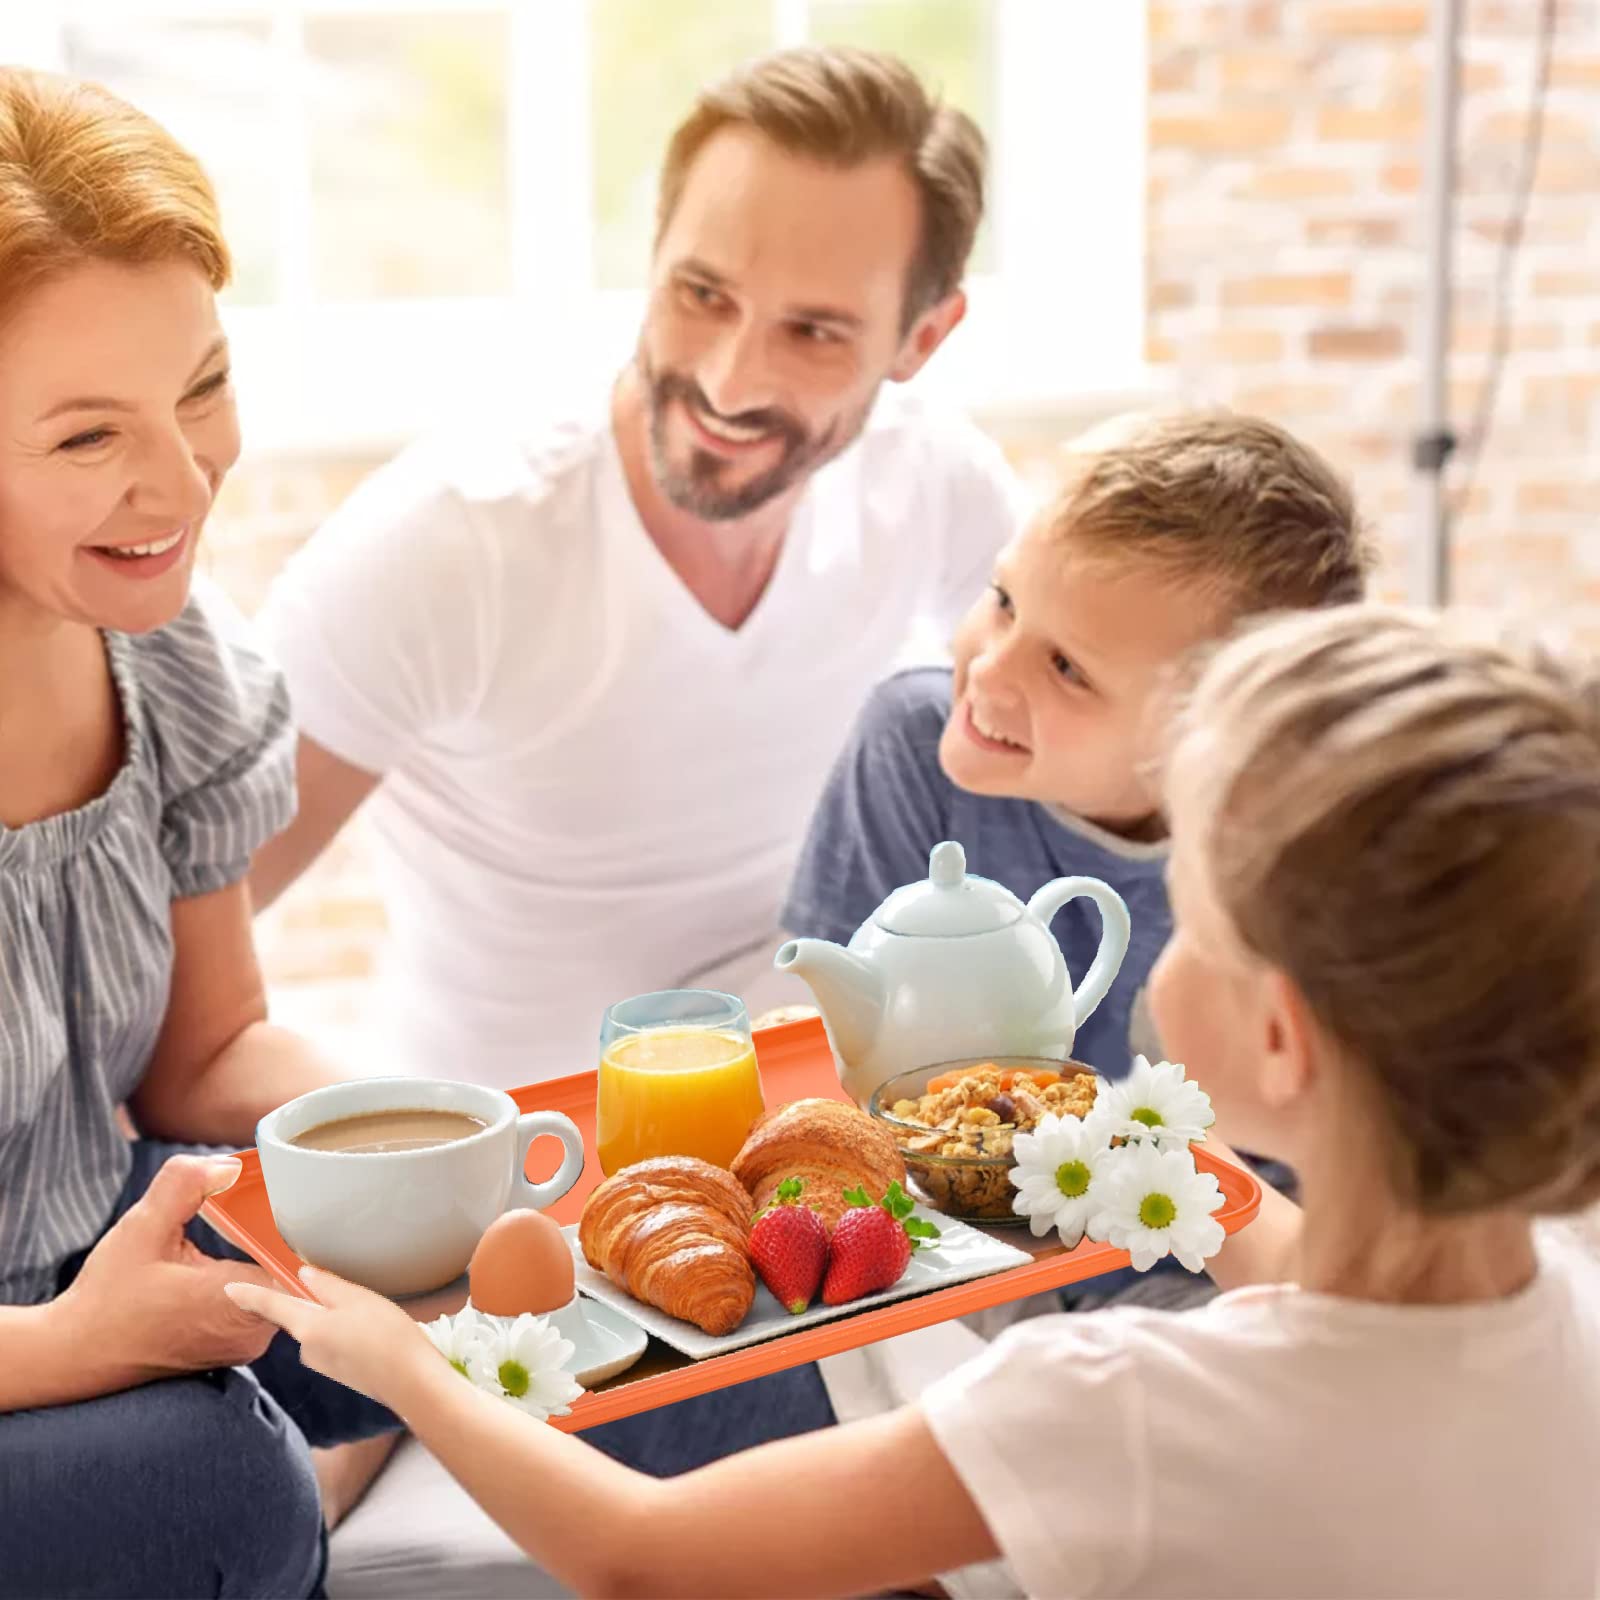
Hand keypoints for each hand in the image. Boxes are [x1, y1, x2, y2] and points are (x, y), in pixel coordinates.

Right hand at [54, 1154, 282, 1385]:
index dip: (295, 1222)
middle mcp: (253, 1332)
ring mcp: (246, 1343)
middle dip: (282, 1232)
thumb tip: (227, 1165)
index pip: (299, 1256)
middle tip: (264, 1204)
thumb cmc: (107, 1298)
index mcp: (237, 1305)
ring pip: (281, 1283)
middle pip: (296, 1268)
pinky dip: (254, 1272)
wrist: (76, 1353)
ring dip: (267, 1252)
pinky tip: (236, 1252)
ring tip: (247, 1226)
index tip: (282, 1200)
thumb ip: (184, 1186)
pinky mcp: (235, 1345)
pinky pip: (263, 1299)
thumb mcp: (141, 1229)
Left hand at [226, 1264, 436, 1413]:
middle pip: (304, 1315)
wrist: (409, 1382)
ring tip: (376, 1317)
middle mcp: (308, 1349)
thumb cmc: (386, 1336)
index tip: (229, 1288)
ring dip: (341, 1318)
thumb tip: (303, 1275)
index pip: (272, 1306)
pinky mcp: (340, 1372)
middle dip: (323, 1302)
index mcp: (308, 1328)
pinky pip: (337, 1343)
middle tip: (358, 1297)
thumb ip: (327, 1285)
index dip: (250, 1295)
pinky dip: (352, 1334)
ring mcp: (324, 1364)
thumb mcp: (358, 1299)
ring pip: (324, 1329)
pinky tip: (377, 1334)